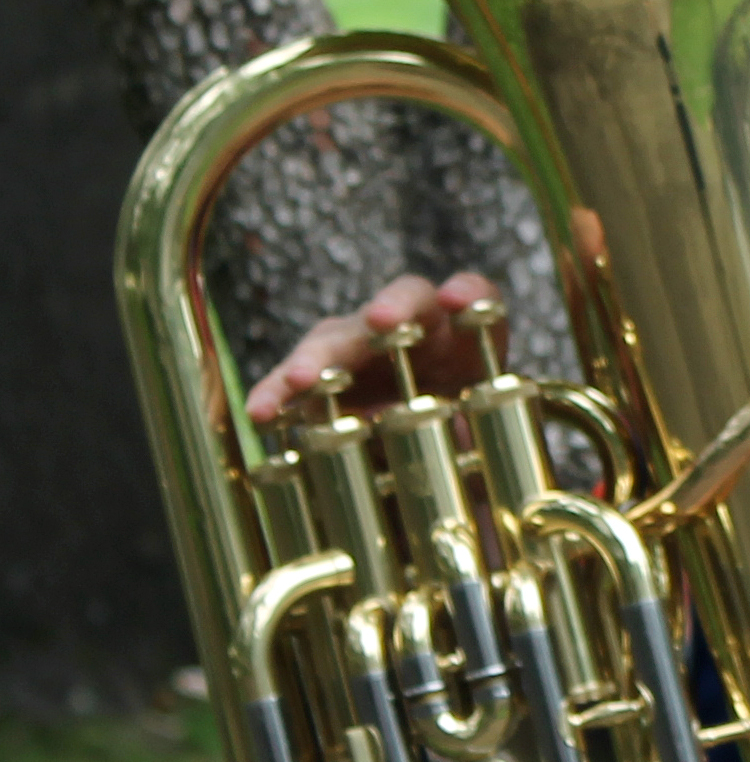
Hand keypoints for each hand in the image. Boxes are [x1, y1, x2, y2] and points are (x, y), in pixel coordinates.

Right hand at [247, 270, 503, 425]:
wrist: (421, 467)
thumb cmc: (459, 445)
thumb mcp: (476, 446)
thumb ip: (464, 438)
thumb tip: (436, 436)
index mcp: (464, 339)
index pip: (475, 297)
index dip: (468, 294)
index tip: (455, 300)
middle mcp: (409, 330)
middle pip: (401, 304)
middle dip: (390, 310)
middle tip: (380, 321)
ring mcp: (357, 348)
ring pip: (338, 337)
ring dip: (321, 355)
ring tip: (302, 380)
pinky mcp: (316, 378)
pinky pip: (291, 381)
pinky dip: (276, 393)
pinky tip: (261, 413)